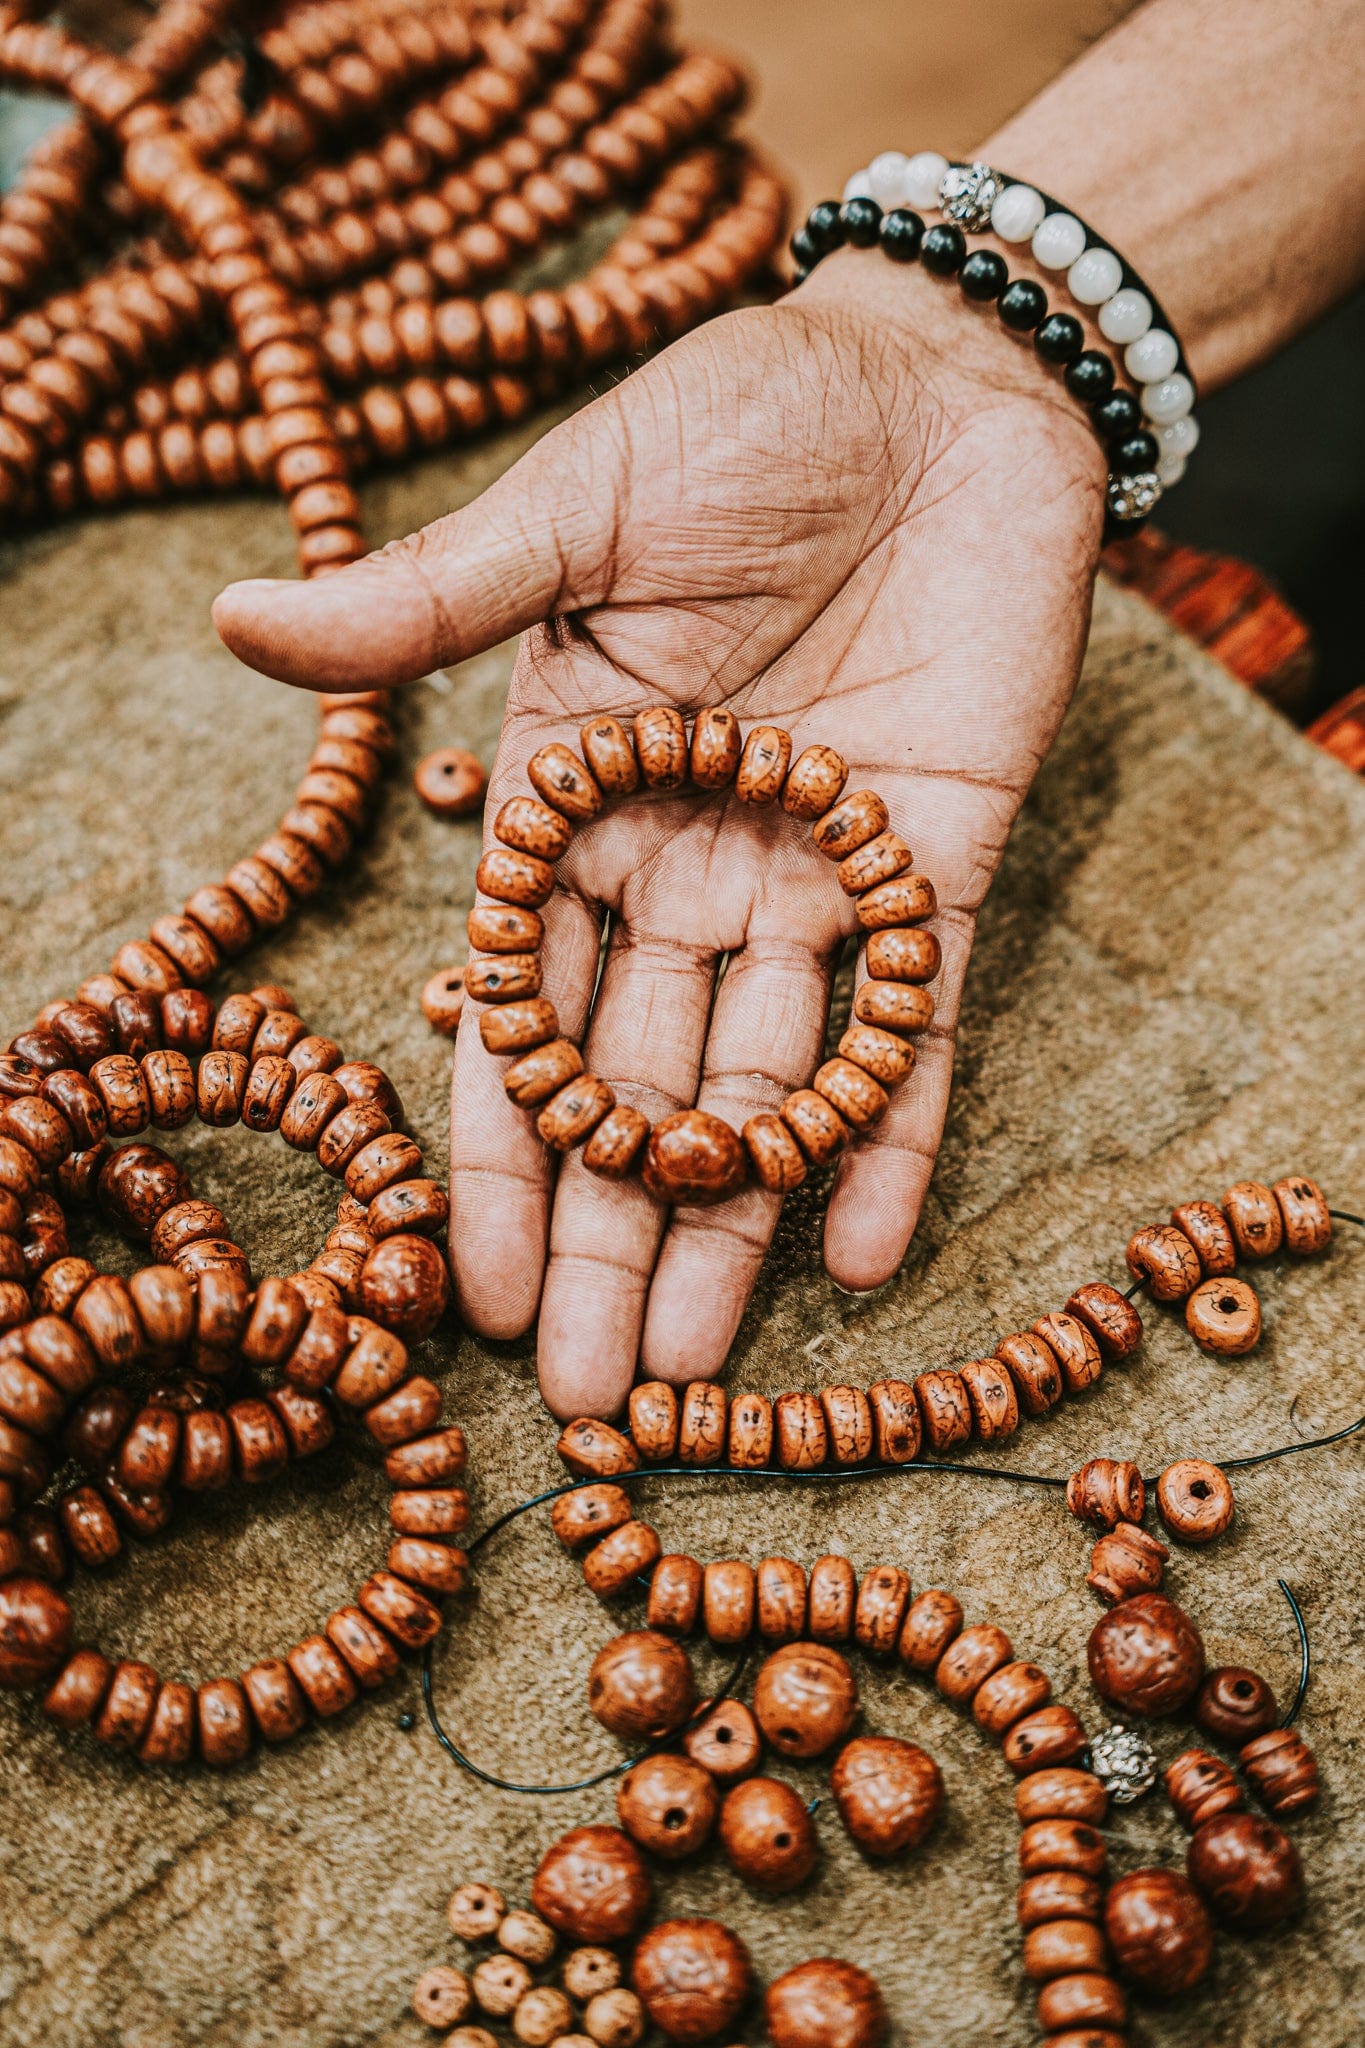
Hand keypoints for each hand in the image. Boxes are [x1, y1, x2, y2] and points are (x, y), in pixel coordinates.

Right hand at [214, 252, 1105, 1418]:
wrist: (940, 376)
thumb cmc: (737, 421)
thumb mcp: (572, 514)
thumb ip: (437, 602)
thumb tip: (241, 622)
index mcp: (574, 802)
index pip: (522, 1011)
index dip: (502, 1154)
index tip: (479, 1291)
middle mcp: (685, 864)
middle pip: (637, 1084)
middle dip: (612, 1234)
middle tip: (589, 1399)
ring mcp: (814, 877)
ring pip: (764, 1081)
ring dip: (733, 1219)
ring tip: (697, 1374)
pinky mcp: (939, 864)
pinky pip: (917, 1024)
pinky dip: (893, 1130)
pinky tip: (861, 1252)